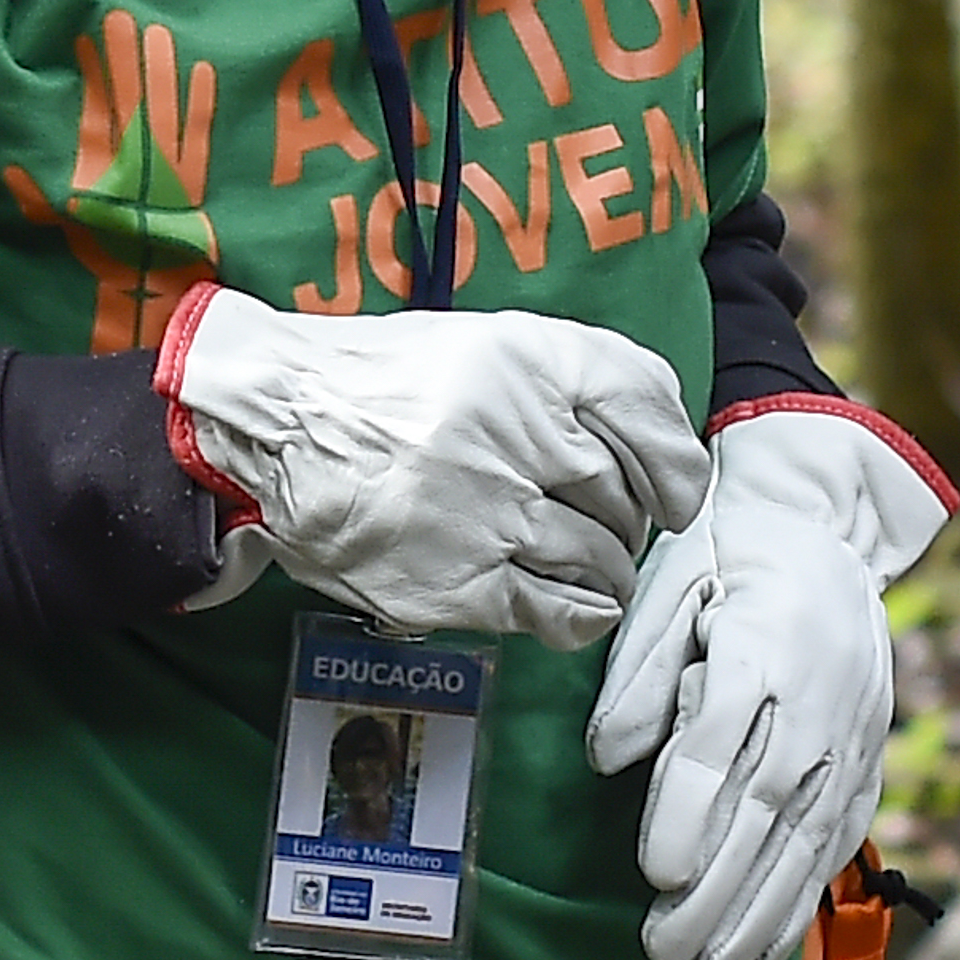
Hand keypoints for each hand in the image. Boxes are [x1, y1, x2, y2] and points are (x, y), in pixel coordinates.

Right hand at [154, 287, 709, 651]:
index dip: (677, 461)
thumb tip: (659, 454)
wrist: (282, 422)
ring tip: (582, 562)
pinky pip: (558, 613)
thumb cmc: (388, 382)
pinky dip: (582, 613)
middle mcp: (514, 434)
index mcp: (525, 362)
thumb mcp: (488, 345)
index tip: (674, 490)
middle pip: (625, 495)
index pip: (645, 406)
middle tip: (604, 523)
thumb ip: (574, 378)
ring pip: (599, 559)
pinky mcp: (456, 584)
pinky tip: (570, 601)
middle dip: (628, 518)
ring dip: (605, 568)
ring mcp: (486, 514)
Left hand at [585, 401, 956, 959]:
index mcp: (761, 651)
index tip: (653, 873)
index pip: (721, 744)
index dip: (689, 812)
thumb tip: (605, 757)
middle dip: (715, 894)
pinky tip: (760, 955)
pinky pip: (832, 847)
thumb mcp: (672, 583)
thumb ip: (641, 671)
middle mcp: (814, 706)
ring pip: (802, 845)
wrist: (826, 532)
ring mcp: (848, 742)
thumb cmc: (728, 555)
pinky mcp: (864, 767)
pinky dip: (797, 906)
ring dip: (754, 922)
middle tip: (661, 954)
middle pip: (764, 812)